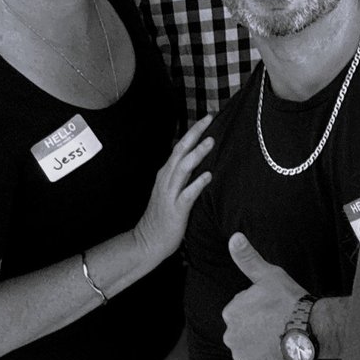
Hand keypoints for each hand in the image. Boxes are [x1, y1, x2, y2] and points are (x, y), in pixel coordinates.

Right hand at [132, 115, 214, 261]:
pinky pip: (187, 194)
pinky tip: (208, 176)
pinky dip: (197, 184)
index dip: (193, 132)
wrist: (148, 241)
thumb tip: (198, 161)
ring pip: (183, 169)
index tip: (207, 118)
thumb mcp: (171, 191)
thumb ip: (182, 176)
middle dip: (195, 133)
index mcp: (166, 174)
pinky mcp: (175, 209)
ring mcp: (170, 194)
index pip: (180, 147)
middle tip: (209, 118)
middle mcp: (166, 180)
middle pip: (180, 151)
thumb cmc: (163, 216)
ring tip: (211, 142)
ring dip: (197, 154)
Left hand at [223, 234, 307, 359]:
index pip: (241, 312)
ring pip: (250, 352)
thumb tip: (234, 238)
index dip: (259, 311)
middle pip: (244, 333)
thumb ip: (248, 259)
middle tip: (279, 326)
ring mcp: (242, 358)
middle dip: (257, 331)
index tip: (274, 310)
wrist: (310, 329)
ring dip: (262, 349)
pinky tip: (281, 355)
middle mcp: (230, 337)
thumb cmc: (290, 301)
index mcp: (231, 313)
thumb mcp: (268, 275)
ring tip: (282, 341)